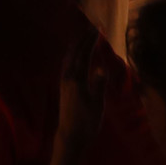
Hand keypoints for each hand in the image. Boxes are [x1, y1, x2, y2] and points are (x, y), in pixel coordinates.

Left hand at [54, 33, 112, 149]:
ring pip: (69, 57)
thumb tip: (102, 68)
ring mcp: (64, 81)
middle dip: (83, 38)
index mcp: (76, 80)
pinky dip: (73, 54)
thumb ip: (98, 85)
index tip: (98, 28)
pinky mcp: (63, 87)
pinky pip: (67, 64)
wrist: (70, 137)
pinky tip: (76, 56)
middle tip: (93, 27)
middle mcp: (68, 77)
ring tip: (84, 36)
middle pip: (75, 52)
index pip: (84, 54)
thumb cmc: (86, 122)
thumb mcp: (96, 105)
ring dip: (77, 45)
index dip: (91, 40)